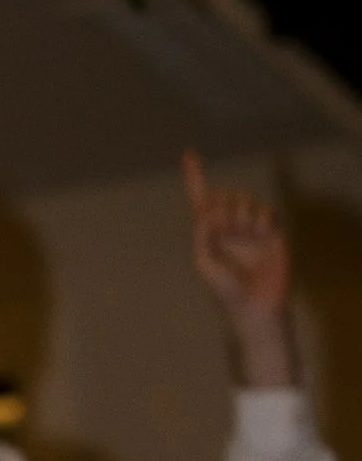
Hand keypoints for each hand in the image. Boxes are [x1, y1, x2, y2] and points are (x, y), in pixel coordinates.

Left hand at [183, 151, 293, 384]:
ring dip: (242, 214)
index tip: (189, 154)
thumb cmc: (226, 291)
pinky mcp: (271, 231)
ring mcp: (250, 228)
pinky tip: (262, 234)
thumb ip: (202, 235)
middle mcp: (228, 227)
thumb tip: (206, 212)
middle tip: (225, 229)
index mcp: (209, 234)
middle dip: (223, 206)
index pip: (200, 200)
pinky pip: (265, 210)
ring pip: (245, 200)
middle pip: (223, 196)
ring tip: (246, 235)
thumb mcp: (205, 263)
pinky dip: (261, 218)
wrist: (257, 305)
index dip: (194, 178)